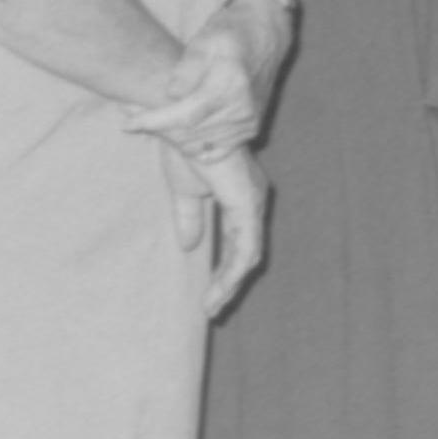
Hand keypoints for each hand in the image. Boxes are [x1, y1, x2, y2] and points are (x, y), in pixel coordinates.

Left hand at [122, 0, 290, 161]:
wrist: (266, 33)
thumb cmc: (229, 32)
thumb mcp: (204, 40)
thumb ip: (186, 69)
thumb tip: (171, 96)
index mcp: (230, 86)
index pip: (185, 117)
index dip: (153, 122)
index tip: (126, 124)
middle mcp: (243, 109)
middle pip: (189, 134)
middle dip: (158, 129)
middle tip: (133, 116)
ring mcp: (249, 121)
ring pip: (199, 144)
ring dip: (173, 138)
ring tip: (154, 121)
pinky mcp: (250, 129)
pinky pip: (215, 150)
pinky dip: (194, 146)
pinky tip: (179, 133)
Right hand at [196, 146, 268, 315]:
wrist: (183, 128)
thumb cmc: (185, 151)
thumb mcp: (185, 192)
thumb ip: (189, 218)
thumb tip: (190, 245)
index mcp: (241, 197)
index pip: (239, 241)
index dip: (226, 269)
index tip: (210, 294)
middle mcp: (253, 201)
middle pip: (246, 254)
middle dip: (230, 284)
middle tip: (213, 309)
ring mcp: (253, 204)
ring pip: (248, 256)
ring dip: (230, 284)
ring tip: (212, 307)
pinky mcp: (247, 206)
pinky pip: (246, 248)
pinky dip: (233, 272)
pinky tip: (220, 291)